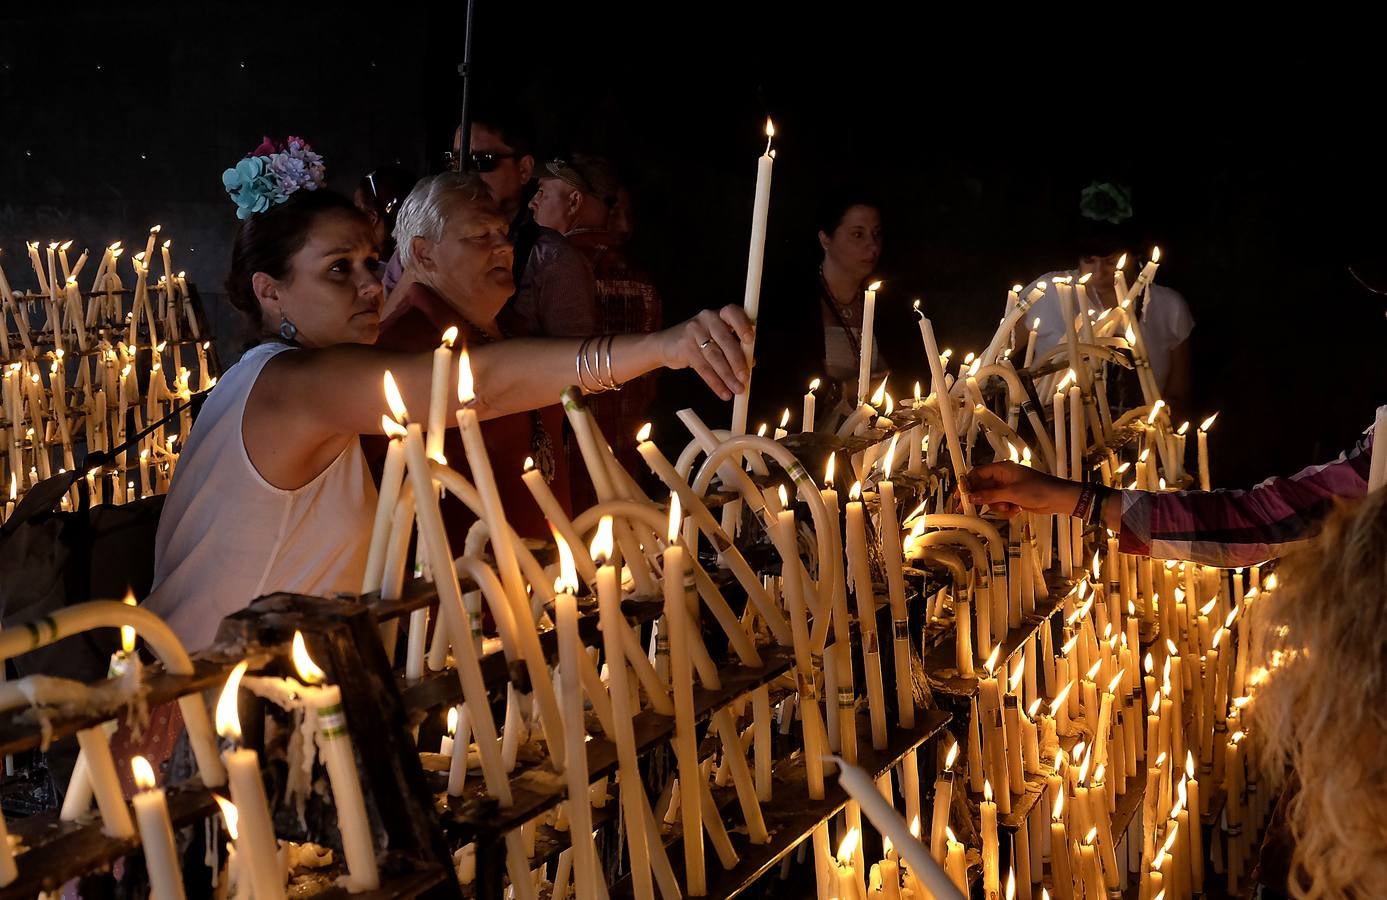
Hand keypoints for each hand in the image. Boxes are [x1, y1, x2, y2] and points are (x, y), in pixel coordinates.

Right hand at [661, 306, 753, 400]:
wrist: (666, 344)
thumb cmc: (699, 341)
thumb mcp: (717, 339)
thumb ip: (735, 347)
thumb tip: (751, 363)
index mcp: (720, 314)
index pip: (732, 313)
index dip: (742, 325)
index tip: (750, 339)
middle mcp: (707, 319)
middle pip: (725, 340)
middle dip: (737, 361)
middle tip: (745, 378)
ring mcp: (694, 332)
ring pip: (714, 356)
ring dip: (727, 376)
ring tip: (737, 389)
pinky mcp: (685, 347)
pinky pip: (703, 368)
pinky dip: (715, 382)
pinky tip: (723, 392)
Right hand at [964, 461, 1080, 517]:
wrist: (1058, 499)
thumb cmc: (1039, 489)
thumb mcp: (1011, 493)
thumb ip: (990, 495)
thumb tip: (971, 497)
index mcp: (1001, 469)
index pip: (977, 474)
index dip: (967, 484)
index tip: (959, 495)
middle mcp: (1003, 477)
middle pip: (982, 487)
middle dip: (979, 499)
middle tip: (968, 509)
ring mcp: (1008, 488)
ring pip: (991, 499)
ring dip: (997, 506)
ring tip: (1009, 507)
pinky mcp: (1013, 498)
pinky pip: (1001, 505)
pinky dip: (1006, 510)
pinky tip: (1016, 509)